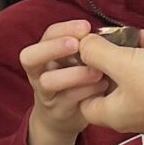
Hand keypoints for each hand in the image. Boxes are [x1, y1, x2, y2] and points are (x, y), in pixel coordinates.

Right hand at [20, 18, 102, 144]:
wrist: (63, 117)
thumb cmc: (75, 82)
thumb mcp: (79, 61)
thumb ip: (88, 48)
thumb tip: (113, 34)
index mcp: (46, 53)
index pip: (48, 35)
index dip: (64, 29)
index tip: (85, 26)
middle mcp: (39, 72)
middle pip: (30, 57)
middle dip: (54, 48)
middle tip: (78, 45)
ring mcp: (45, 93)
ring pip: (48, 81)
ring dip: (74, 74)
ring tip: (97, 72)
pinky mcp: (57, 110)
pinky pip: (68, 99)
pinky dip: (87, 91)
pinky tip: (103, 87)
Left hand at [73, 31, 143, 136]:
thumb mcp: (121, 63)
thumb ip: (96, 52)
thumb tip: (82, 44)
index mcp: (112, 114)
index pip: (83, 102)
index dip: (79, 79)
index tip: (82, 56)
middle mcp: (129, 113)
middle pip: (108, 86)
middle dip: (105, 60)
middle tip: (103, 39)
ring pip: (131, 76)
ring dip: (127, 54)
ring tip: (124, 32)